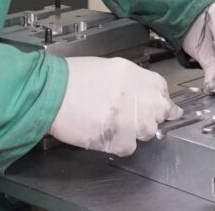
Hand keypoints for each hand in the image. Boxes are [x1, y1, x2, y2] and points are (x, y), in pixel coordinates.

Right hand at [48, 57, 181, 156]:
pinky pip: (128, 147)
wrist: (52, 91)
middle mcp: (141, 97)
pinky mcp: (121, 140)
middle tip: (131, 118)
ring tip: (110, 123)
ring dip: (133, 131)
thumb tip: (140, 93)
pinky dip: (117, 144)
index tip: (152, 106)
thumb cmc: (72, 78)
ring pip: (147, 132)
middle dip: (148, 117)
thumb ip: (130, 81)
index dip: (155, 100)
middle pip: (160, 113)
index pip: (161, 91)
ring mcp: (134, 120)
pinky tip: (101, 132)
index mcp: (138, 75)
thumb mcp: (109, 68)